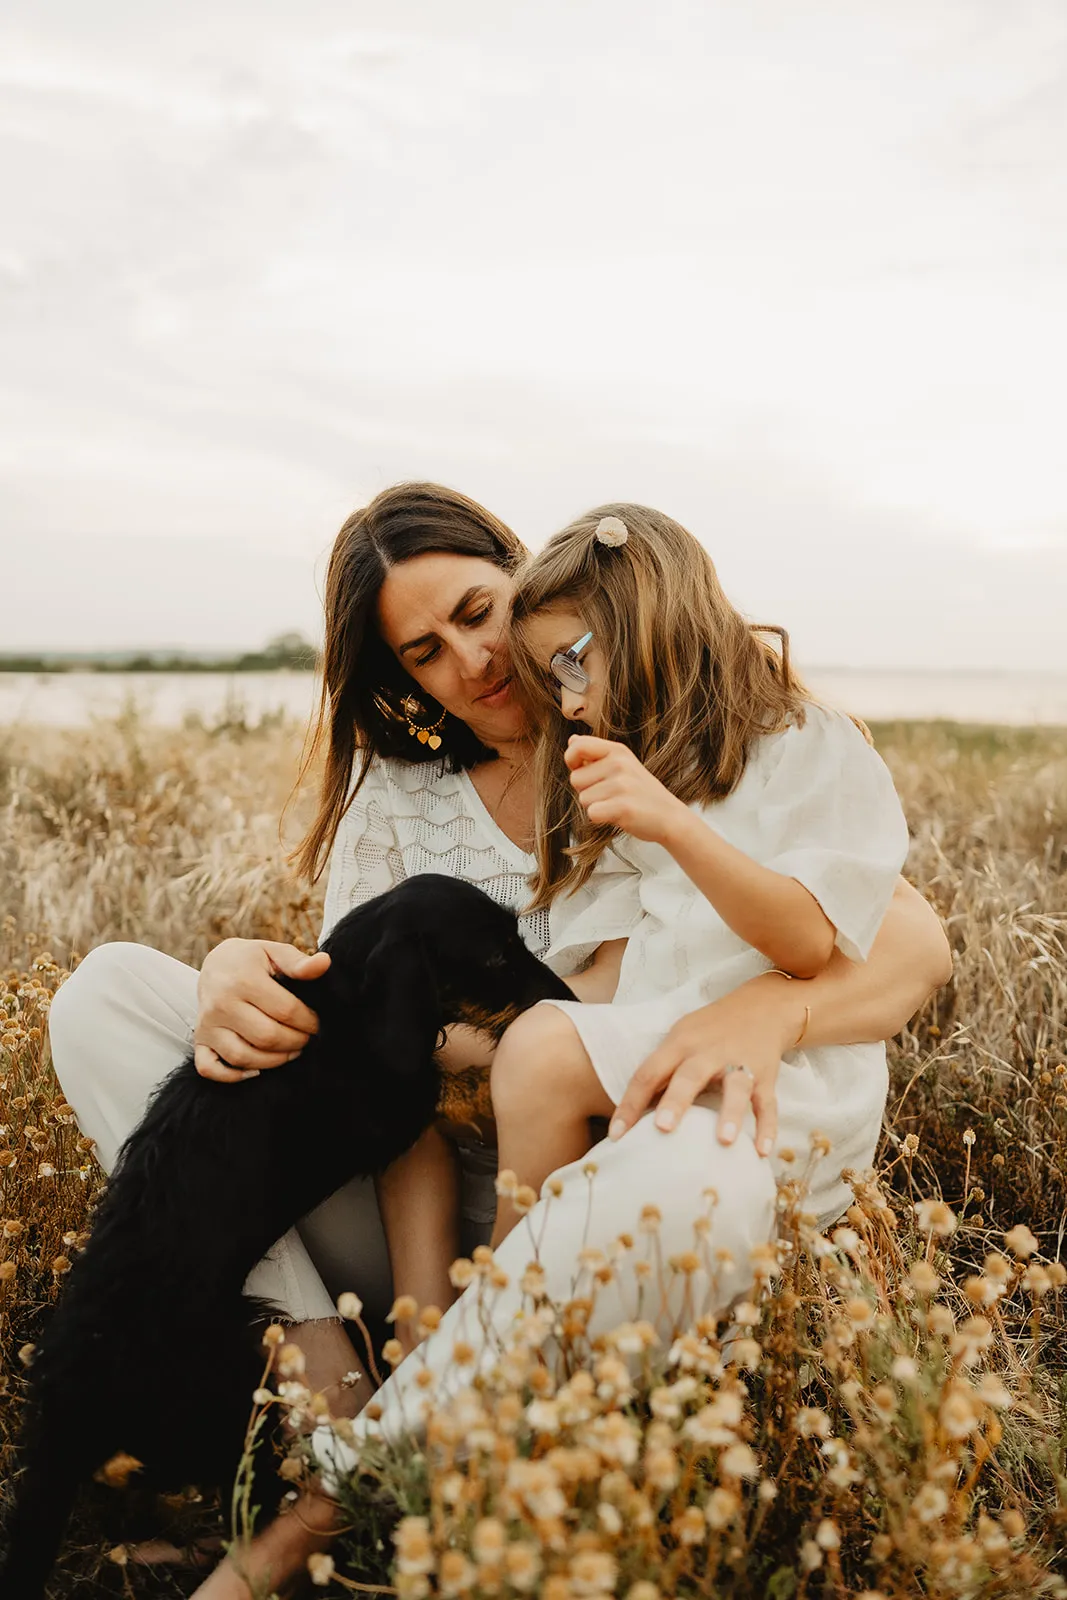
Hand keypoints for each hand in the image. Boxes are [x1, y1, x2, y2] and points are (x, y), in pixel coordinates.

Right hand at [195, 938, 329, 1083]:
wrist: (215, 964)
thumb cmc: (250, 960)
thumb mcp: (273, 952)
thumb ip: (298, 962)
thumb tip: (324, 964)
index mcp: (243, 980)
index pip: (286, 1010)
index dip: (309, 1021)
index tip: (318, 1023)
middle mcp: (221, 1004)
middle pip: (267, 1037)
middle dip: (295, 1042)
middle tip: (307, 1038)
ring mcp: (207, 1025)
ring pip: (243, 1057)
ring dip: (274, 1061)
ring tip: (291, 1051)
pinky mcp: (199, 1040)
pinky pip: (209, 1068)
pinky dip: (232, 1075)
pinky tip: (256, 1069)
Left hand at [565, 735, 687, 843]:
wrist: (670, 817)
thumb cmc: (641, 792)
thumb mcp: (622, 765)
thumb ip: (595, 754)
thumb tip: (572, 740)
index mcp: (618, 751)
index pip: (577, 747)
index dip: (572, 761)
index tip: (583, 770)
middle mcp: (619, 764)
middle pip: (575, 779)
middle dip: (586, 790)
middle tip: (611, 795)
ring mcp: (622, 785)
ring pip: (583, 799)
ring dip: (595, 806)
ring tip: (617, 804)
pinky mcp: (623, 807)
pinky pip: (592, 813)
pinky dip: (601, 818)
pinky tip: (618, 815)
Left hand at [606, 977, 800, 1155]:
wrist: (761, 1007)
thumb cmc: (709, 1031)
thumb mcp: (680, 1039)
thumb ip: (661, 1071)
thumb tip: (633, 1113)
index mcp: (680, 1043)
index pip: (649, 1072)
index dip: (631, 1103)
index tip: (616, 1135)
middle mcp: (709, 1051)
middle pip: (690, 1075)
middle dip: (677, 1101)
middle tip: (663, 1128)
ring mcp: (740, 1062)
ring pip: (736, 1087)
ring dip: (730, 1113)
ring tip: (725, 1141)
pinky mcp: (766, 1075)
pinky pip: (768, 1103)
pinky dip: (767, 1127)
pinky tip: (761, 1152)